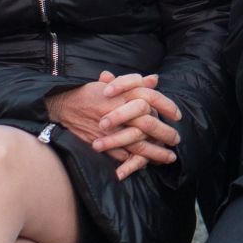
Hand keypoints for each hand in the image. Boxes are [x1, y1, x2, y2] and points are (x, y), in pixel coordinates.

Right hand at [45, 72, 181, 179]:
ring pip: (137, 144)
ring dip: (155, 153)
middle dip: (165, 134)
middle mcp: (119, 112)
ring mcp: (111, 130)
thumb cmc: (91, 93)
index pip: (152, 99)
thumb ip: (136, 83)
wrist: (65, 104)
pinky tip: (147, 163)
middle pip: (148, 124)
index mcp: (124, 95)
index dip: (167, 107)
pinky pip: (122, 155)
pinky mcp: (102, 143)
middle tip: (176, 140)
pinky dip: (135, 161)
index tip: (178, 116)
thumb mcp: (115, 84)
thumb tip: (155, 79)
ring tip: (168, 158)